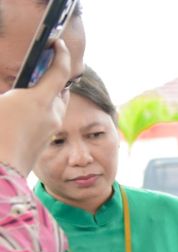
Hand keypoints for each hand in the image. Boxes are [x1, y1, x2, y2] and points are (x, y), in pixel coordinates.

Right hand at [0, 42, 72, 175]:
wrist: (1, 171)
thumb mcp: (1, 103)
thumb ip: (11, 92)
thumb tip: (17, 91)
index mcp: (38, 100)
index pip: (59, 71)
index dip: (60, 54)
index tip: (57, 43)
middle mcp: (51, 114)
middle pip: (60, 89)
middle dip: (54, 78)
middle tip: (41, 69)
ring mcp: (50, 129)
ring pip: (56, 105)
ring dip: (47, 95)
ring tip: (30, 91)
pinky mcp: (45, 141)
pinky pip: (49, 119)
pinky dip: (41, 110)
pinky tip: (25, 112)